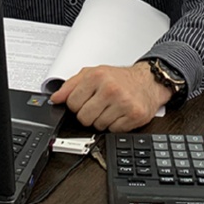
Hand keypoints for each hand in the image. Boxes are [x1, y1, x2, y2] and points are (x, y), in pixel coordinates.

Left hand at [50, 61, 170, 131]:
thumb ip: (71, 85)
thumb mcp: (93, 73)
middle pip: (83, 117)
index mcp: (97, 76)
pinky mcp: (134, 115)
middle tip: (98, 105)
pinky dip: (115, 125)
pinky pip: (113, 130)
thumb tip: (56, 98)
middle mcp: (110, 89)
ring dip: (102, 120)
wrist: (148, 82)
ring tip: (111, 108)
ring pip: (98, 126)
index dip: (76, 105)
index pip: (71, 103)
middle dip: (88, 115)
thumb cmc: (120, 78)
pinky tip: (120, 114)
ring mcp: (123, 103)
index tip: (84, 101)